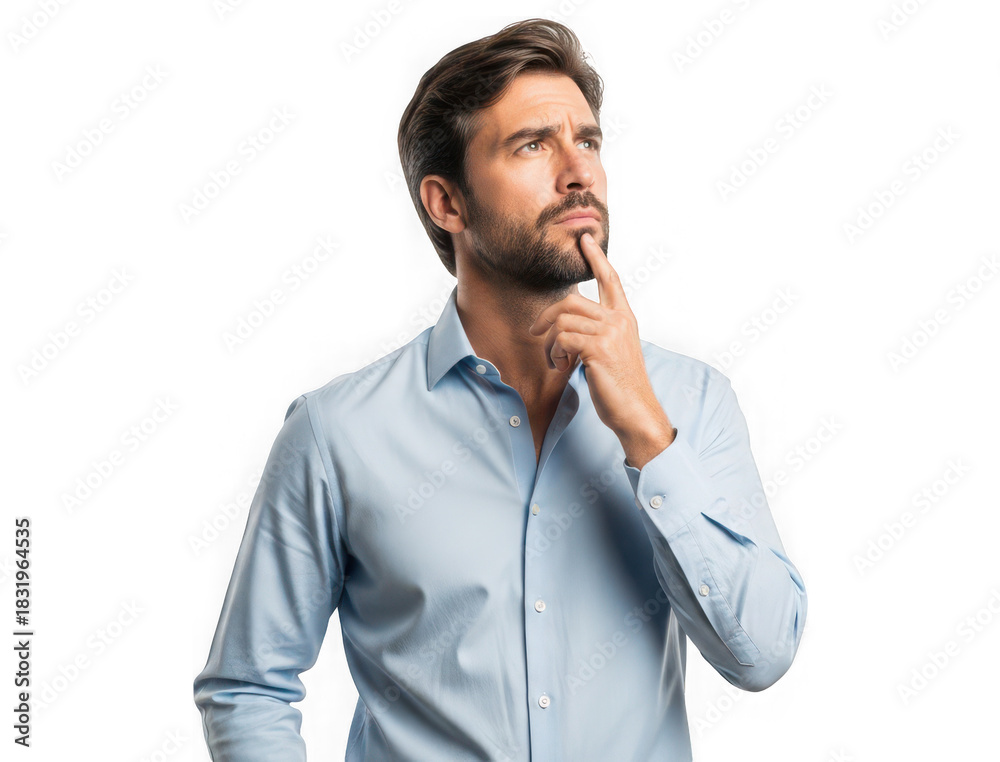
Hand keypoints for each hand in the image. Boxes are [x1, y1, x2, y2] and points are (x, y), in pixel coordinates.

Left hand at [527, 232, 674, 460]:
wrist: (635, 411)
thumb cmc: (620, 385)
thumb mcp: (611, 351)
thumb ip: (597, 332)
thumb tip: (566, 324)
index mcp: (624, 317)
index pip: (610, 279)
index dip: (596, 257)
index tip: (584, 239)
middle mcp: (619, 320)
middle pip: (570, 301)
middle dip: (545, 316)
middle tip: (534, 333)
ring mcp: (610, 333)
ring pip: (561, 321)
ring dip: (550, 344)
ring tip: (558, 362)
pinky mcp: (598, 348)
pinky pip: (562, 339)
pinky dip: (556, 354)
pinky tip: (565, 367)